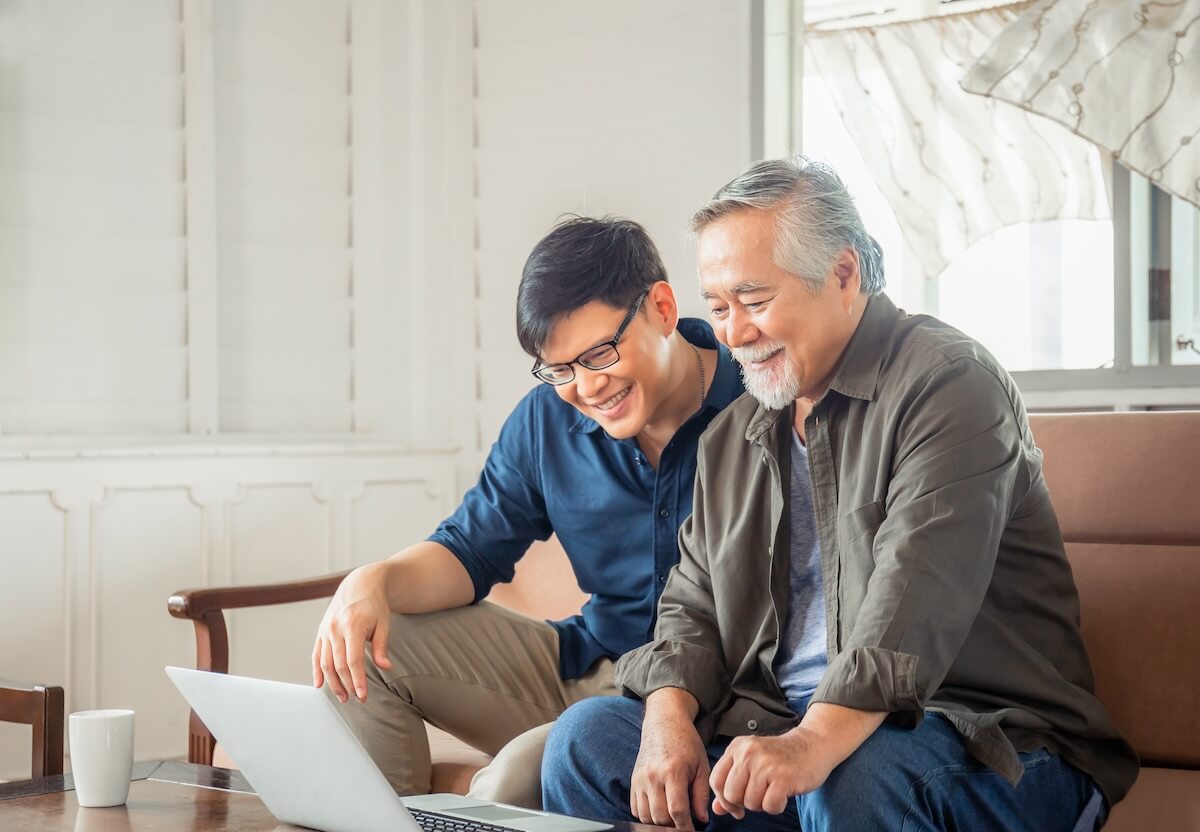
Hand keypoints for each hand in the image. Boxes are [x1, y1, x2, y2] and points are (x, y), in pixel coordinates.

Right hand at [312, 563, 392, 702]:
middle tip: (356, 699)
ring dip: (332, 682)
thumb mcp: (383, 623)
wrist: (359, 584)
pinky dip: (317, 671)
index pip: (353, 660)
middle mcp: (335, 628)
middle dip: (347, 685)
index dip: (357, 680)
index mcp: (352, 626)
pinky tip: (320, 685)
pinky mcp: (321, 631)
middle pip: (338, 665)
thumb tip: (386, 667)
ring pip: (325, 663)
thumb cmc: (374, 605)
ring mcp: (326, 630)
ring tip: (343, 696)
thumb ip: (381, 646)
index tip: (362, 696)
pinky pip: (316, 654)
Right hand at [631, 697, 709, 829]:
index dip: (685, 826)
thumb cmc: (686, 742)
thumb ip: (701, 794)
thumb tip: (702, 819)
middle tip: (683, 824)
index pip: (677, 810)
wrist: (664, 723)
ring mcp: (640, 779)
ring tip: (672, 818)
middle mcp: (653, 776)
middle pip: (660, 817)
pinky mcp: (633, 781)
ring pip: (645, 816)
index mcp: (673, 771)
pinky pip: (635, 808)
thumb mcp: (701, 765)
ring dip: (659, 823)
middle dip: (673, 826)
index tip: (692, 830)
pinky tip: (659, 810)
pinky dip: (646, 815)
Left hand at [709, 728, 834, 817]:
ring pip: (750, 803)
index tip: (736, 806)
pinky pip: (769, 806)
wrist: (812, 744)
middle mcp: (748, 753)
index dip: (724, 799)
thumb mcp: (752, 763)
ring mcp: (765, 764)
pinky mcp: (783, 777)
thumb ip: (731, 783)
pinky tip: (783, 794)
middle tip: (759, 795)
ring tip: (773, 790)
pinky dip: (776, 807)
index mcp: (737, 747)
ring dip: (762, 804)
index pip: (716, 781)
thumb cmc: (780, 757)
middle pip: (731, 794)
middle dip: (744, 803)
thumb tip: (716, 809)